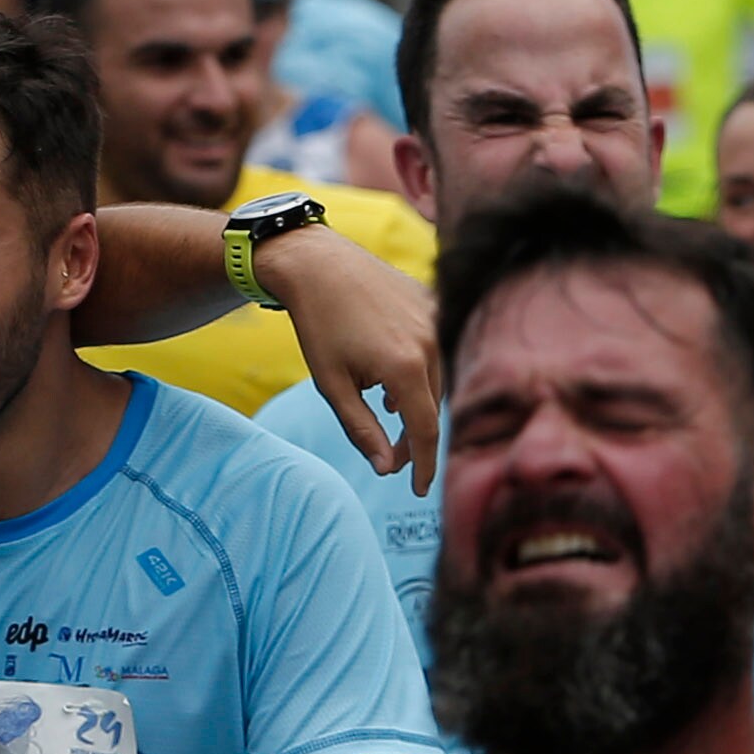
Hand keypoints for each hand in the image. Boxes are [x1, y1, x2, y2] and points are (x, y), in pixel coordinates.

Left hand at [253, 225, 441, 493]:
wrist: (317, 262)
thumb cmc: (318, 326)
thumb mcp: (332, 385)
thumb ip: (362, 430)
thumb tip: (387, 468)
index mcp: (405, 367)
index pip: (425, 431)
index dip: (424, 465)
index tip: (419, 491)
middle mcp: (430, 342)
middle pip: (432, 407)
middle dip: (414, 437)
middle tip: (393, 457)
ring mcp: (434, 319)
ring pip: (436, 378)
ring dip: (415, 402)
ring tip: (386, 411)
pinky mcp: (431, 302)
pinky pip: (435, 349)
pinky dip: (419, 372)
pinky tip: (392, 380)